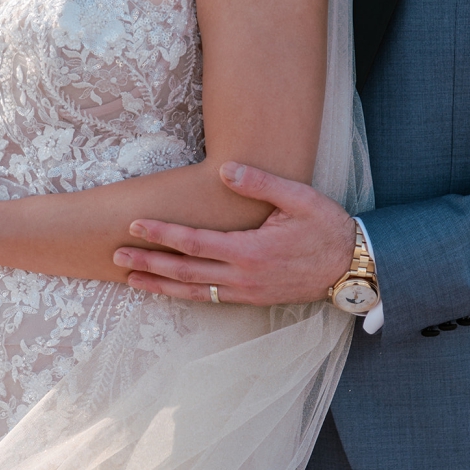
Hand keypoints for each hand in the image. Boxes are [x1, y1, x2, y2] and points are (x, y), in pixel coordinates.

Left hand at [113, 162, 354, 304]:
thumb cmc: (327, 228)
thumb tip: (226, 169)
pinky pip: (209, 300)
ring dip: (159, 285)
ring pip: (192, 291)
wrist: (354, 267)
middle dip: (148, 264)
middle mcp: (243, 276)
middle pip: (184, 271)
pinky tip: (165, 290)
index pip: (194, 242)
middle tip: (116, 256)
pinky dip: (183, 295)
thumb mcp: (300, 199)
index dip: (162, 234)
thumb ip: (261, 183)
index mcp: (250, 250)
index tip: (135, 225)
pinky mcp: (250, 299)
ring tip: (129, 280)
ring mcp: (246, 292)